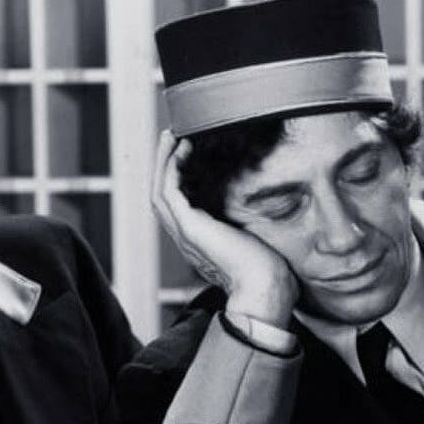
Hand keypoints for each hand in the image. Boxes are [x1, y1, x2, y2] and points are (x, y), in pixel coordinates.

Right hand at [151, 130, 298, 325]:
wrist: (264, 288)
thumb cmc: (265, 270)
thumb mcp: (251, 241)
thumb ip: (245, 228)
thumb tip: (258, 214)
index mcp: (197, 241)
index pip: (176, 206)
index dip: (176, 179)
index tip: (184, 154)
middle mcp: (185, 237)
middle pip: (160, 195)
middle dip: (163, 164)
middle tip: (170, 137)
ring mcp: (184, 233)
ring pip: (158, 191)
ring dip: (162, 160)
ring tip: (171, 136)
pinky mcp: (189, 227)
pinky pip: (169, 191)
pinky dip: (171, 168)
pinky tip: (182, 148)